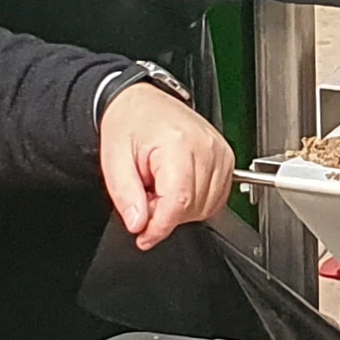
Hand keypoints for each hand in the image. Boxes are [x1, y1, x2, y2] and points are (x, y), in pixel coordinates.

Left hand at [100, 80, 234, 251]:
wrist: (141, 102)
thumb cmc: (129, 123)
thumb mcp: (113, 160)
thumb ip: (125, 196)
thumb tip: (139, 225)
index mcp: (178, 143)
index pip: (179, 201)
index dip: (160, 226)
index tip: (144, 237)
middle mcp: (206, 147)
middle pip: (193, 207)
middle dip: (166, 214)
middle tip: (145, 197)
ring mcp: (220, 152)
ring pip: (208, 206)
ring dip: (181, 209)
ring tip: (160, 188)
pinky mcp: (226, 158)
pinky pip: (216, 197)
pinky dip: (195, 202)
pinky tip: (177, 187)